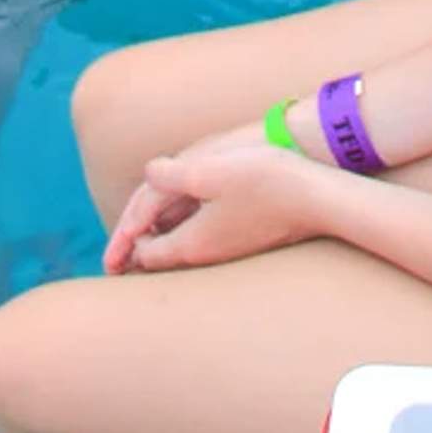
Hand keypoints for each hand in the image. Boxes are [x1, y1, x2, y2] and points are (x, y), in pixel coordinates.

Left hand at [104, 141, 323, 274]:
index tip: (112, 250)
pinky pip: (202, 244)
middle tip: (117, 261)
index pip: (147, 253)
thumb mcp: (210, 171)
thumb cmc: (266, 182)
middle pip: (163, 259)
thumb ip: (171, 175)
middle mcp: (209, 254)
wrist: (320, 200)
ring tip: (145, 243)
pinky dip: (183, 239)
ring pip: (183, 252)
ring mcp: (229, 249)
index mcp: (193, 243)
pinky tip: (189, 225)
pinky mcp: (245, 240)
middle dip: (138, 255)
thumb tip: (149, 173)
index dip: (126, 244)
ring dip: (160, 247)